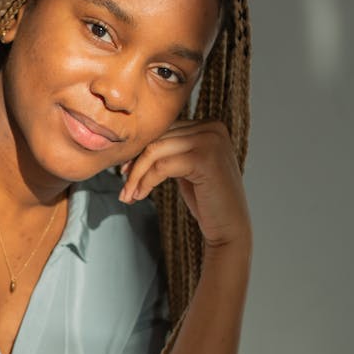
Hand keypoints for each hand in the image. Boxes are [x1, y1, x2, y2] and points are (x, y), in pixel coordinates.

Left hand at [118, 119, 250, 249]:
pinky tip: (140, 195)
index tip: (125, 172)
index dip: (141, 152)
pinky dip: (145, 181)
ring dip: (136, 176)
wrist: (229, 228)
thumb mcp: (187, 168)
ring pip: (155, 151)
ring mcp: (210, 141)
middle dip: (135, 165)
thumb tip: (136, 146)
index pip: (164, 131)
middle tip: (124, 188)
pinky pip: (161, 166)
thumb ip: (172, 151)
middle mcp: (212, 128)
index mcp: (209, 126)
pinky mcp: (204, 158)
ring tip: (129, 195)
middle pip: (158, 139)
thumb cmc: (207, 201)